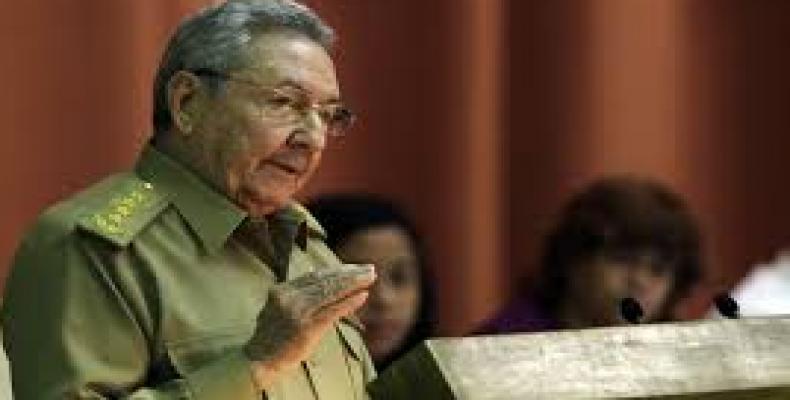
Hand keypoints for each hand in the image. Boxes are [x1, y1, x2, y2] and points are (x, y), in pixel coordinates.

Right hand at [244, 264, 374, 389]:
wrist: (260, 360)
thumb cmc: (272, 335)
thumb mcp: (278, 307)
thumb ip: (296, 291)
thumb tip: (314, 272)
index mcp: (282, 290)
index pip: (315, 275)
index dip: (337, 270)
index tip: (354, 267)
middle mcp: (289, 297)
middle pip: (325, 280)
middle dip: (350, 273)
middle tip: (369, 268)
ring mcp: (298, 312)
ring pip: (331, 292)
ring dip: (353, 283)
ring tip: (370, 277)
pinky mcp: (307, 328)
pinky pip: (333, 311)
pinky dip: (349, 302)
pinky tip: (363, 296)